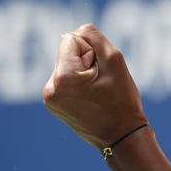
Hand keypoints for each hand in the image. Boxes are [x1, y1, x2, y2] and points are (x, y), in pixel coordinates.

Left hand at [42, 24, 146, 149]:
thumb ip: (93, 36)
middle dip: (85, 60)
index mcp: (63, 77)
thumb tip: (76, 34)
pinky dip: (78, 83)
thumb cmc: (121, 99)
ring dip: (82, 71)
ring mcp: (49, 98)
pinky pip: (65, 78)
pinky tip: (90, 98)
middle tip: (100, 83)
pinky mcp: (53, 104)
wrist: (121, 136)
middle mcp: (50, 88)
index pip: (71, 38)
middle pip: (67, 51)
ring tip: (96, 91)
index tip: (100, 72)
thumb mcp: (114, 59)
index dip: (91, 51)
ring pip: (66, 64)